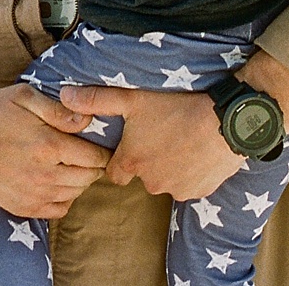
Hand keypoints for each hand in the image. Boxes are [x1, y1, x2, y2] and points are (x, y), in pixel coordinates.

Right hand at [0, 84, 109, 218]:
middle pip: (89, 177)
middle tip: (85, 152)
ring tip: (70, 163)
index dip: (102, 149)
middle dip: (93, 165)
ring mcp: (33, 195)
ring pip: (76, 193)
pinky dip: (64, 196)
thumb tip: (87, 121)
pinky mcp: (22, 207)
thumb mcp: (24, 97)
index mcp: (48, 146)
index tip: (98, 142)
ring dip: (79, 179)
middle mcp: (43, 175)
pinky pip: (59, 209)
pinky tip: (55, 180)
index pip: (96, 157)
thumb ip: (59, 109)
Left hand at [59, 85, 242, 200]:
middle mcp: (151, 182)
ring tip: (182, 139)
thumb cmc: (176, 107)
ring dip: (171, 166)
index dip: (120, 159)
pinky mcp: (200, 192)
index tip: (132, 144)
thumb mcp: (132, 99)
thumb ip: (96, 99)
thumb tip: (63, 96)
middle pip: (142, 176)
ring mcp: (177, 189)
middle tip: (162, 134)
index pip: (114, 173)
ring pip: (167, 181)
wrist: (225, 120)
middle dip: (148, 160)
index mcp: (131, 162)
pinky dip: (192, 172)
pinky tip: (198, 150)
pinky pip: (190, 185)